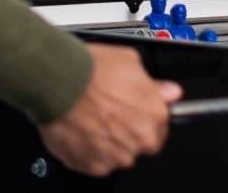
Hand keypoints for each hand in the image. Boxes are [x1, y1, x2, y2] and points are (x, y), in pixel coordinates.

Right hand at [40, 44, 181, 176]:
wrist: (57, 83)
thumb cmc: (91, 71)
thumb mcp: (131, 62)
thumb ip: (155, 85)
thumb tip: (169, 91)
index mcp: (155, 115)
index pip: (161, 126)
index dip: (146, 117)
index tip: (136, 111)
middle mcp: (139, 139)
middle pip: (142, 143)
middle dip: (131, 132)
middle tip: (112, 116)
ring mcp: (115, 156)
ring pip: (119, 155)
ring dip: (110, 143)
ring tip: (94, 122)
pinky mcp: (91, 166)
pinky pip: (96, 163)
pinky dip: (90, 152)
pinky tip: (82, 132)